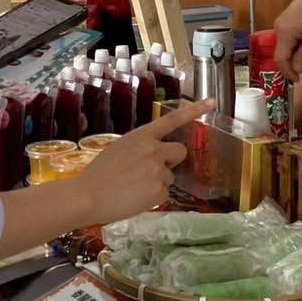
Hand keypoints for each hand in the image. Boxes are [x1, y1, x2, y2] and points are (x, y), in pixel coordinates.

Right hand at [79, 99, 215, 224]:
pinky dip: (152, 197)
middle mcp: (154, 150)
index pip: (173, 119)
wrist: (88, 196)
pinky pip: (164, 193)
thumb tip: (154, 155)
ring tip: (133, 186)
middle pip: (181, 151)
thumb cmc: (99, 174)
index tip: (212, 102)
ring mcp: (159, 171)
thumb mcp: (119, 148)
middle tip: (152, 169)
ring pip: (170, 176)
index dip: (195, 110)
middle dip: (172, 160)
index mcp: (142, 136)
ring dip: (157, 181)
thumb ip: (141, 147)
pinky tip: (135, 198)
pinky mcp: (160, 191)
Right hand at [273, 0, 301, 80]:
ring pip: (283, 47)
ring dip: (293, 56)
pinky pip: (285, 40)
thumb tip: (296, 71)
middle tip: (301, 73)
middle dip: (290, 65)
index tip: (297, 80)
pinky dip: (293, 47)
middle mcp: (278, 28)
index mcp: (285, 32)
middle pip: (280, 54)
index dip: (287, 73)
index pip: (280, 60)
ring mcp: (280, 24)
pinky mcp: (284, 22)